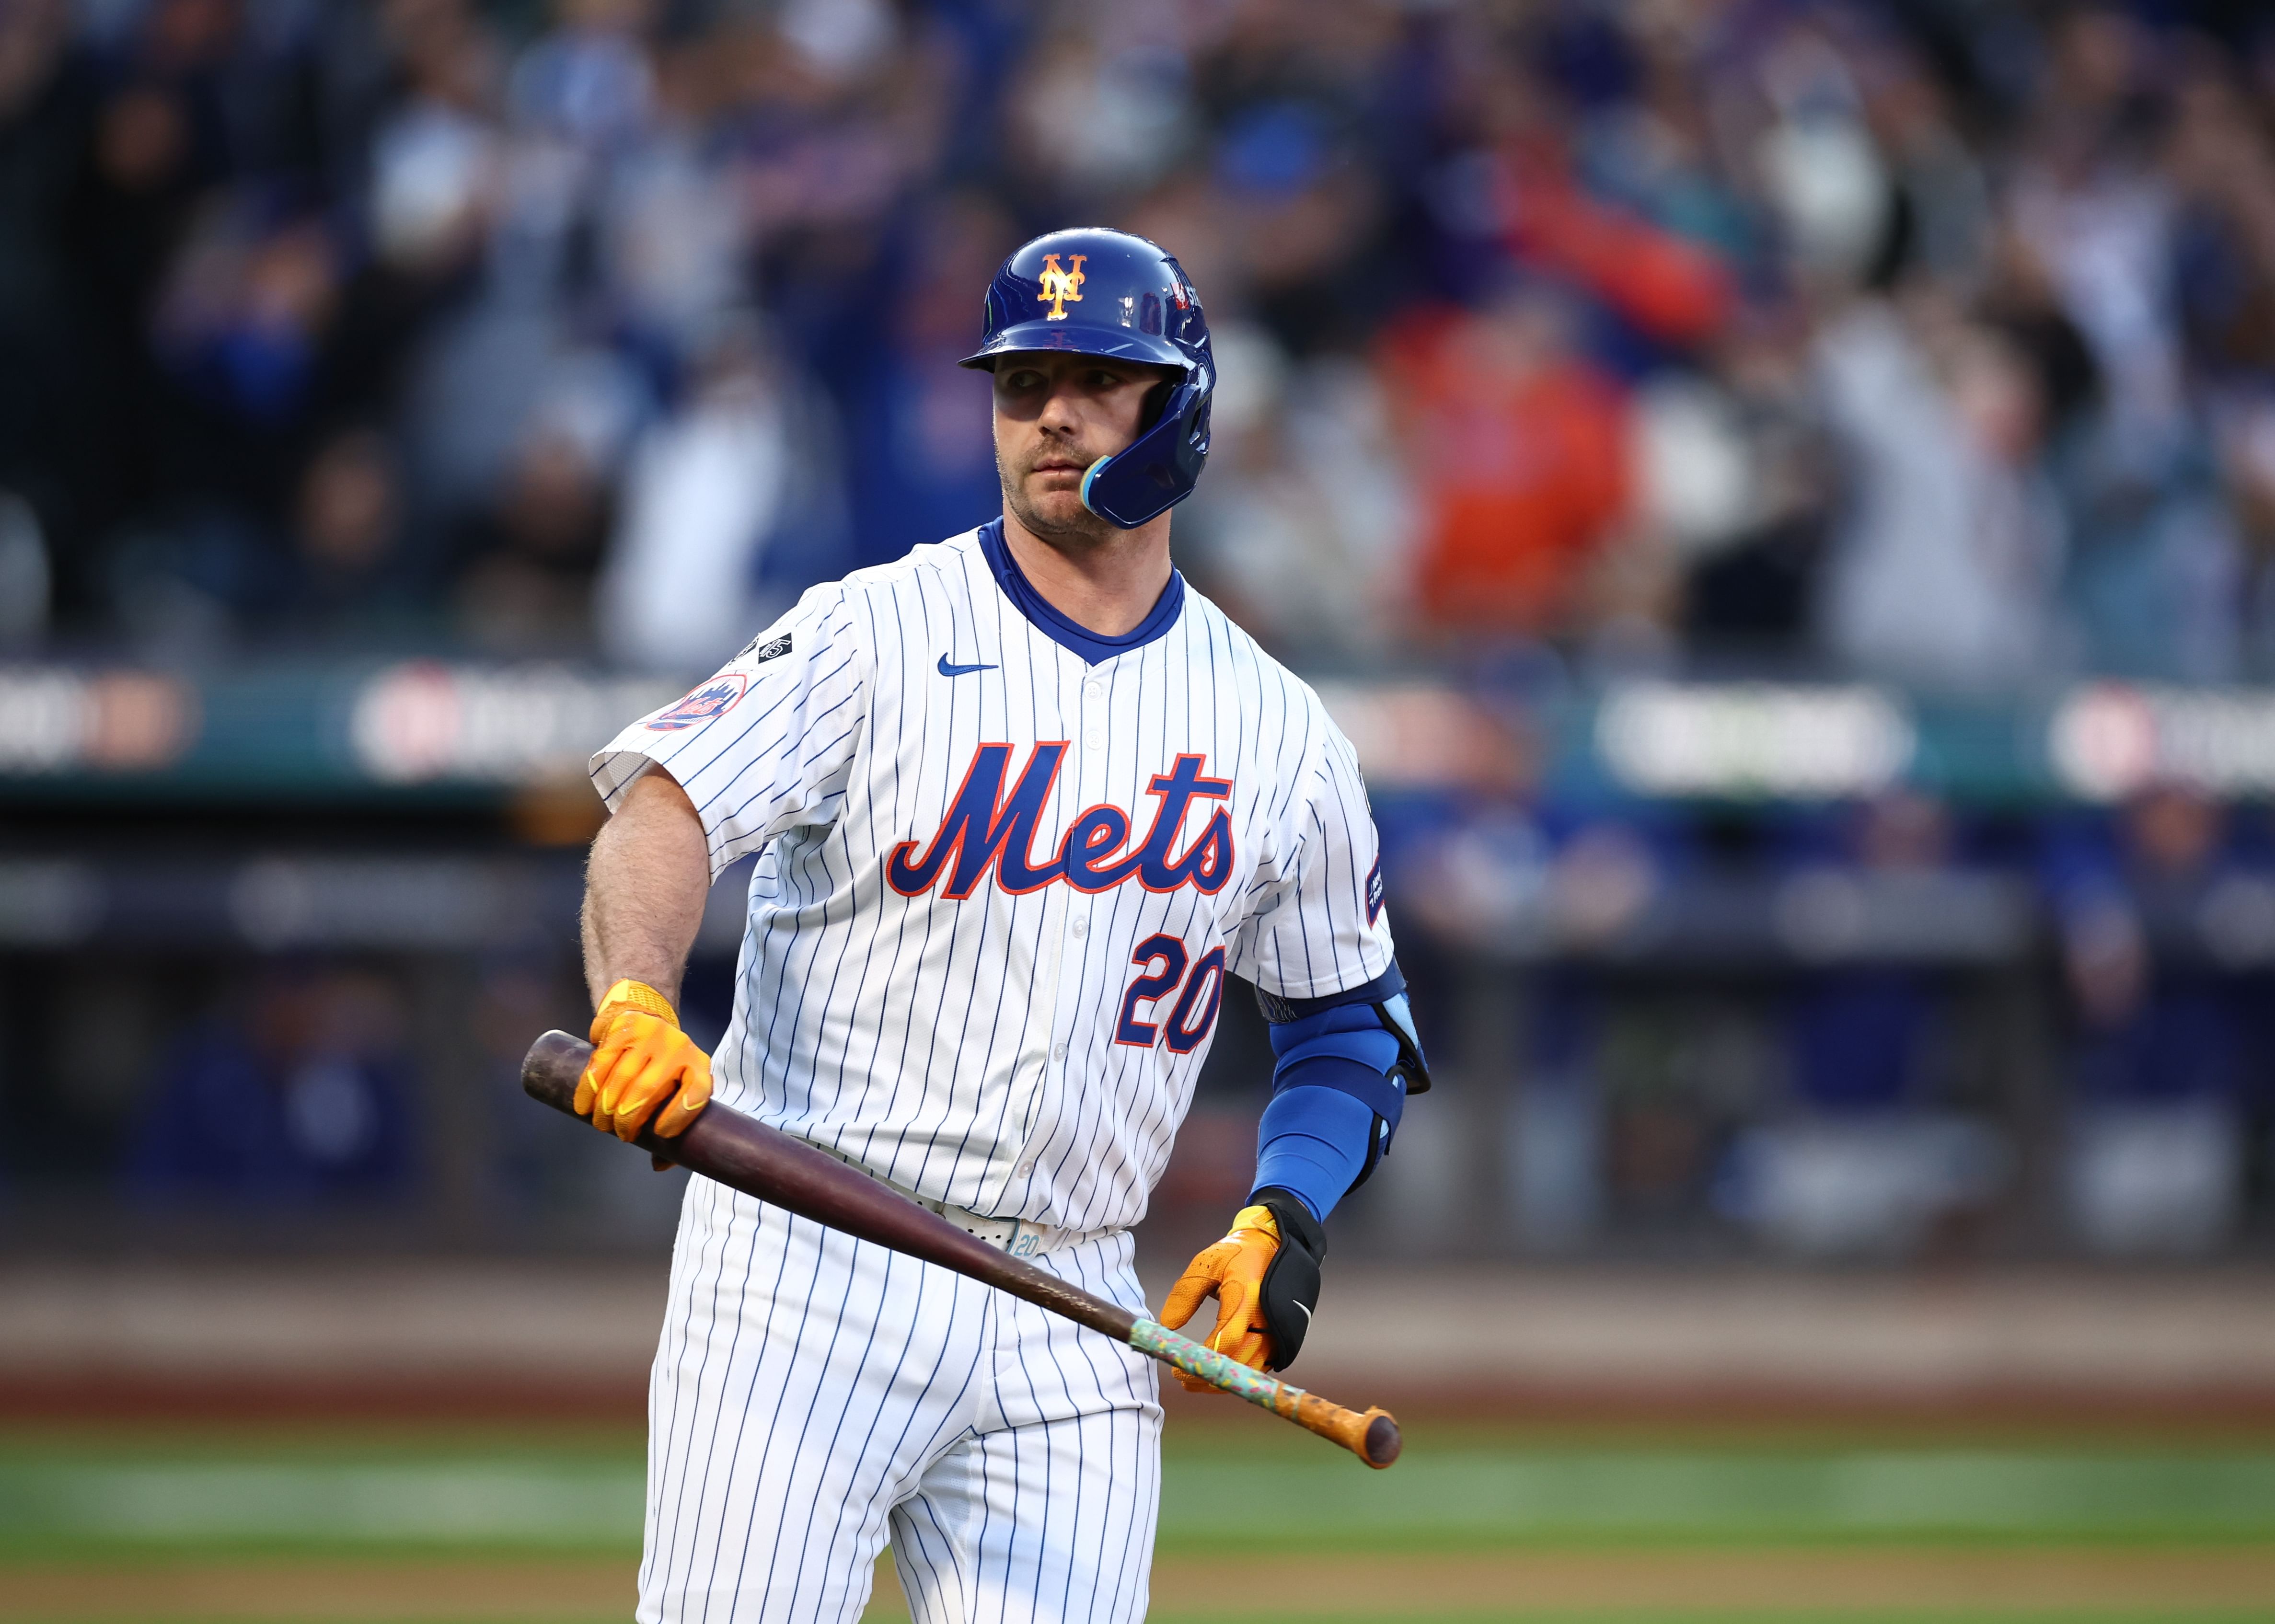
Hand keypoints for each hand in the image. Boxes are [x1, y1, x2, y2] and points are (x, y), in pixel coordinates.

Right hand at [574, 979, 712, 1143]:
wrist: (650, 1017)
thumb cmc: (667, 1068)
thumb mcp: (680, 1089)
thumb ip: (674, 1126)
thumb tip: (659, 1164)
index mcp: (699, 1066)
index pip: (697, 1093)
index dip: (679, 1116)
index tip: (660, 1134)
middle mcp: (678, 1047)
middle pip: (649, 1089)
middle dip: (628, 1119)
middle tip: (620, 1134)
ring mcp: (650, 1034)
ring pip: (622, 1077)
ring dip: (605, 1107)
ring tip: (600, 1124)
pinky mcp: (624, 1028)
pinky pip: (601, 1061)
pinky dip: (588, 1088)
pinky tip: (583, 1106)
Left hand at [1159, 1204, 1279, 1390]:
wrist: (1273, 1249)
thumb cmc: (1237, 1255)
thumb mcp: (1207, 1263)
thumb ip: (1187, 1293)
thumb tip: (1167, 1324)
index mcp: (1248, 1297)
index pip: (1227, 1340)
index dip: (1203, 1359)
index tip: (1178, 1367)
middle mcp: (1267, 1319)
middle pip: (1239, 1361)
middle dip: (1209, 1376)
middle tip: (1183, 1379)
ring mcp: (1276, 1332)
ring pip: (1249, 1370)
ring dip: (1222, 1381)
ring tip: (1194, 1382)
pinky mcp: (1279, 1340)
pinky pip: (1258, 1367)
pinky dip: (1237, 1375)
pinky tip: (1216, 1375)